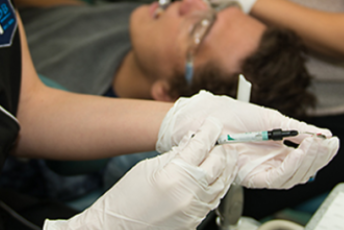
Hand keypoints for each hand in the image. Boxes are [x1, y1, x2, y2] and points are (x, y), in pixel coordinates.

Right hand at [46, 119, 237, 229]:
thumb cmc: (125, 199)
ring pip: (223, 182)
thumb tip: (191, 142)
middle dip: (221, 148)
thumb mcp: (147, 168)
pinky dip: (220, 185)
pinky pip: (215, 199)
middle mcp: (189, 192)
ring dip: (226, 166)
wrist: (116, 228)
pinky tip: (218, 177)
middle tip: (221, 139)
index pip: (200, 145)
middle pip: (218, 163)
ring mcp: (195, 209)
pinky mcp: (196, 221)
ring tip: (226, 155)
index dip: (209, 131)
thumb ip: (173, 154)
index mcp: (175, 174)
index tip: (213, 124)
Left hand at [157, 91, 338, 189]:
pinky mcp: (250, 177)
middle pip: (302, 170)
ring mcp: (261, 170)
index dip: (320, 152)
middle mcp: (270, 162)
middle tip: (329, 144)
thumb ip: (295, 129)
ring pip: (292, 177)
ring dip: (308, 162)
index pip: (304, 157)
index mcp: (276, 148)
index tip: (332, 141)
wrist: (205, 117)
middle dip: (319, 158)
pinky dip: (292, 166)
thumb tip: (322, 134)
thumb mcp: (269, 118)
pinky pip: (276, 178)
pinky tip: (301, 152)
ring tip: (317, 145)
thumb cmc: (231, 115)